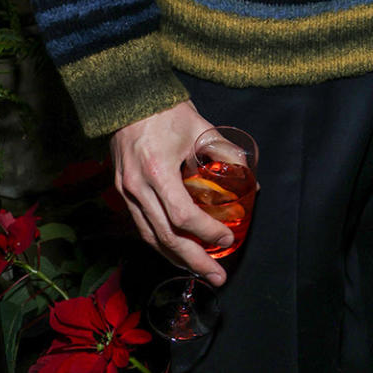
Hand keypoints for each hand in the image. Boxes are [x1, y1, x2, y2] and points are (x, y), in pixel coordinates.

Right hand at [110, 102, 231, 284]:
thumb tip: (251, 181)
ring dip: (176, 258)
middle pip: (166, 236)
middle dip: (194, 260)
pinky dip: (160, 242)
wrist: (127, 96)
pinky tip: (177, 250)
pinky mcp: (121, 191)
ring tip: (199, 270)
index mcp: (157, 170)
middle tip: (217, 275)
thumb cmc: (165, 109)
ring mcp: (126, 191)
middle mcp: (138, 187)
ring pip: (150, 237)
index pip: (183, 215)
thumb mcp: (200, 127)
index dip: (207, 232)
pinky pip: (141, 226)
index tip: (227, 237)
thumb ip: (225, 154)